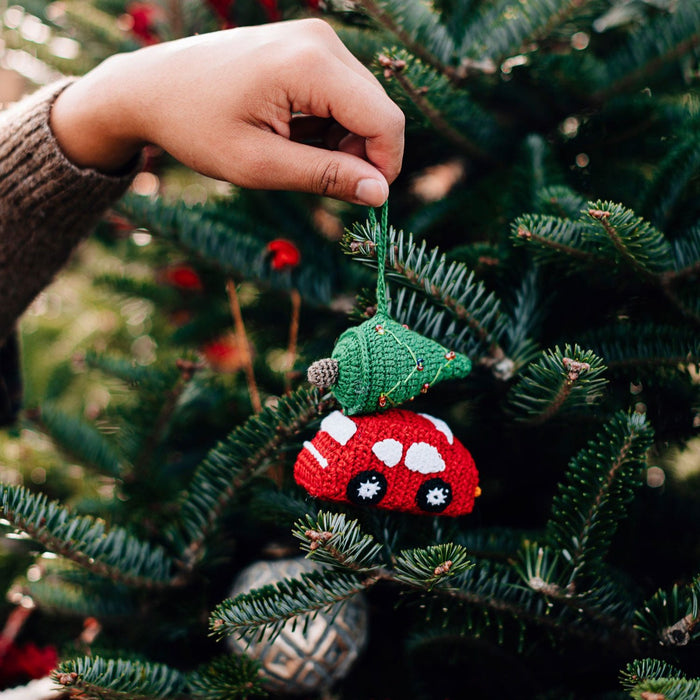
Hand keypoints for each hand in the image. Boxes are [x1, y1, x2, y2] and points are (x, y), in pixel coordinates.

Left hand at [50, 19, 403, 205]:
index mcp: (310, 65)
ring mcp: (314, 38)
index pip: (384, 120)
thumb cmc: (196, 127)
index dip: (384, 166)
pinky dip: (330, 123)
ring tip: (296, 155)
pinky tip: (294, 135)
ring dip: (345, 141)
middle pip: (378, 110)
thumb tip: (380, 192)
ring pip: (363, 103)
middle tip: (319, 180)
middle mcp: (320, 40)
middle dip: (363, 154)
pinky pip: (343, 92)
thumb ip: (325, 176)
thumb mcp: (260, 164)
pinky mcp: (306, 45)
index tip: (364, 200)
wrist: (151, 87)